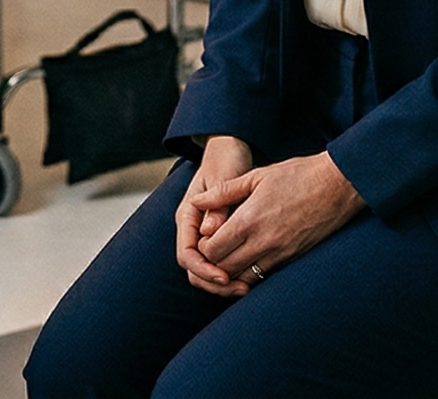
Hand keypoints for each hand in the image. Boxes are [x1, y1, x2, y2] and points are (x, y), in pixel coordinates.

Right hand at [174, 136, 255, 295]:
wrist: (231, 148)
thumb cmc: (226, 158)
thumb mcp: (223, 175)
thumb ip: (218, 203)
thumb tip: (208, 232)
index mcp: (188, 214)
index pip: (186, 254)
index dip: (204, 269)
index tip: (224, 277)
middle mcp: (193, 227)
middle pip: (194, 268)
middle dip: (213, 283)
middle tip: (240, 289)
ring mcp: (205, 233)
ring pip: (206, 269)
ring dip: (223, 283)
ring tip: (247, 288)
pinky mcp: (220, 235)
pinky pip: (220, 262)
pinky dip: (232, 273)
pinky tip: (251, 277)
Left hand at [190, 151, 364, 292]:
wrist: (338, 186)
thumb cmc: (296, 175)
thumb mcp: (256, 176)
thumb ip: (223, 192)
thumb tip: (197, 202)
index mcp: (250, 219)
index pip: (213, 250)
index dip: (203, 247)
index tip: (206, 236)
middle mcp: (264, 241)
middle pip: (224, 268)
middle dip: (214, 261)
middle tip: (215, 247)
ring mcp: (280, 253)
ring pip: (244, 277)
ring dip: (232, 270)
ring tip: (231, 253)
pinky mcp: (293, 259)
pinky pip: (264, 275)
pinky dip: (252, 271)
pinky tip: (251, 256)